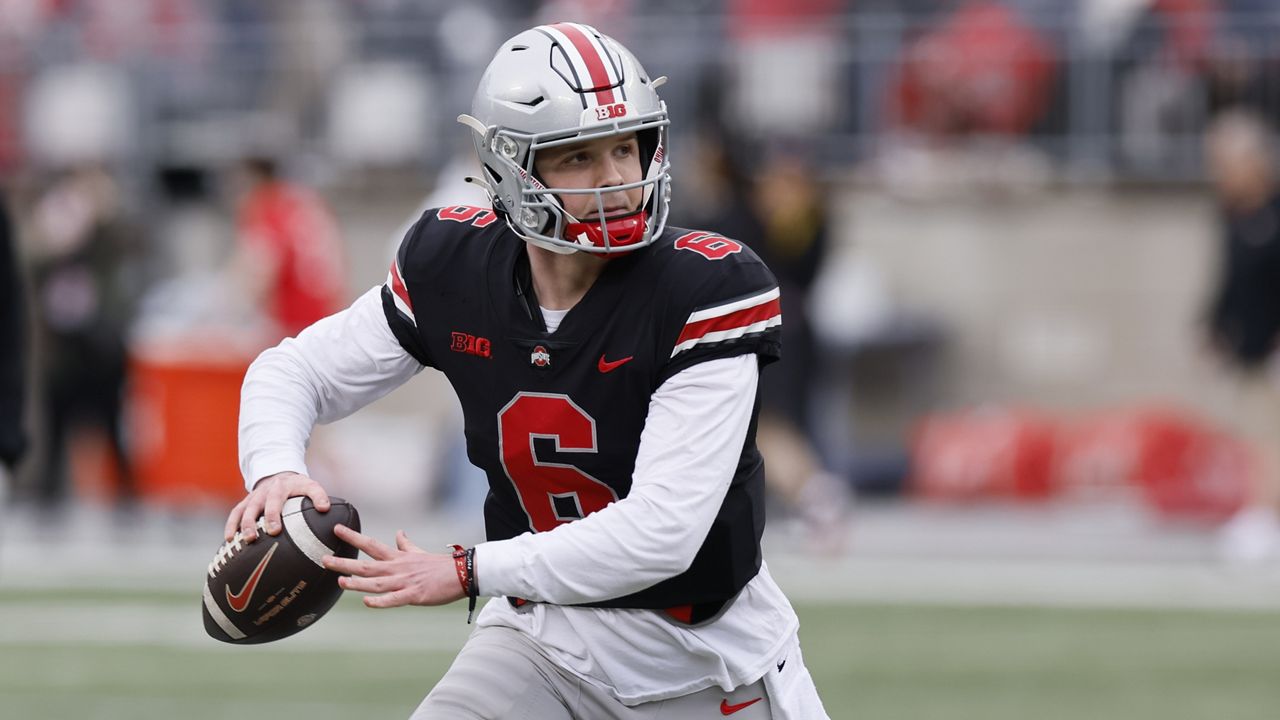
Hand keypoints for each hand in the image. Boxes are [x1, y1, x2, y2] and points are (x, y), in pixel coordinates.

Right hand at [223, 471, 329, 542]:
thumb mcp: (310, 486)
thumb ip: (319, 495)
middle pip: (257, 506)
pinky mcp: (245, 503)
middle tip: (255, 537)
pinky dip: (230, 525)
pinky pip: (235, 514)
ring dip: (240, 525)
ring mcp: (253, 497)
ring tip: (240, 540)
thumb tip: (325, 508)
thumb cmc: (298, 487)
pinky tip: (229, 540)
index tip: (274, 530)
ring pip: (243, 510)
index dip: (273, 514)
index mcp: (281, 487)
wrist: (280, 475)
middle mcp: (264, 491)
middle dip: (254, 522)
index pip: (276, 499)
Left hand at [323, 525, 466, 608]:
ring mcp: (405, 582)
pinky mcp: (414, 595)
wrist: (461, 574)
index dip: (353, 537)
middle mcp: (398, 568)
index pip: (371, 545)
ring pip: (376, 583)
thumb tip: (400, 532)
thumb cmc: (439, 566)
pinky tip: (367, 602)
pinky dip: (380, 601)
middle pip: (366, 565)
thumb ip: (406, 545)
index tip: (337, 528)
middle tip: (324, 559)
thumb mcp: (419, 552)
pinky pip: (394, 599)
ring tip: (339, 581)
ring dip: (356, 583)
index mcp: (398, 557)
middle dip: (344, 563)